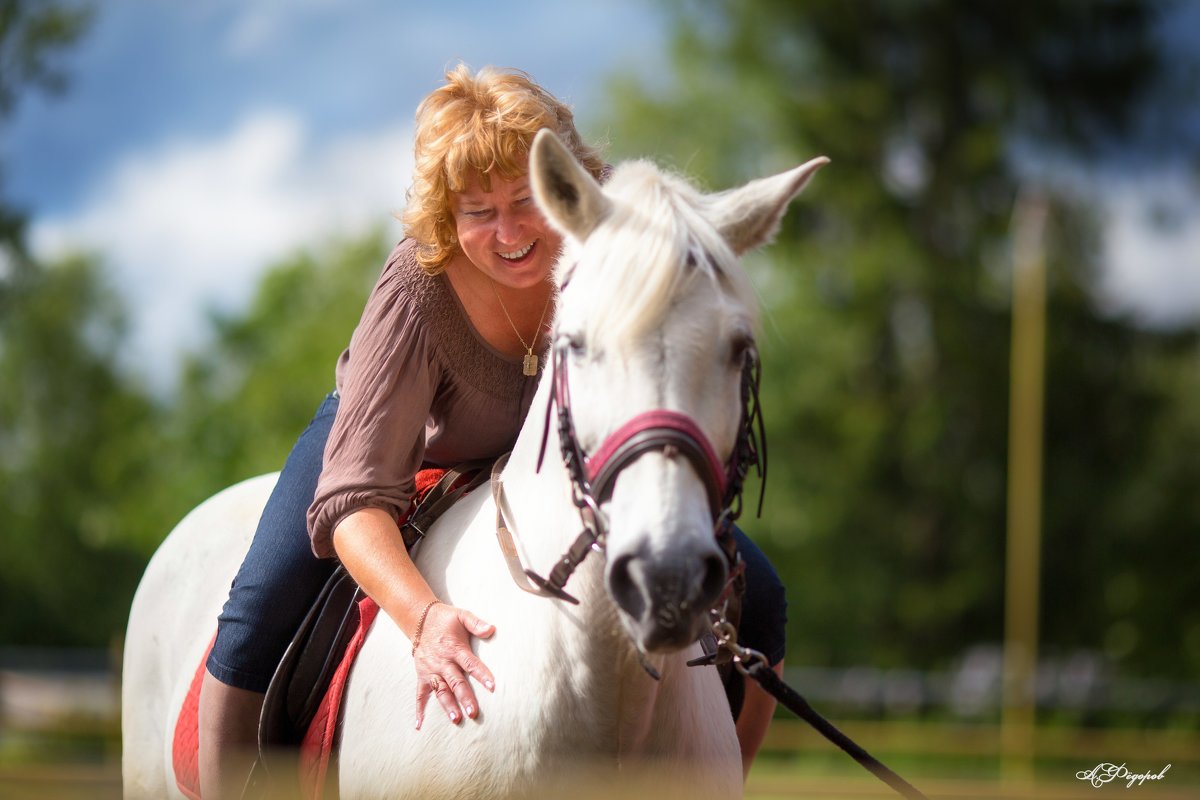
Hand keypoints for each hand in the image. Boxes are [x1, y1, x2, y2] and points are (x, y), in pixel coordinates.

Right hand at [412, 602, 495, 728]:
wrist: (420, 619)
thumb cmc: (446, 620)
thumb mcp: (462, 616)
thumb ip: (476, 623)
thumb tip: (492, 629)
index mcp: (454, 649)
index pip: (470, 663)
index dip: (481, 674)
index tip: (492, 686)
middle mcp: (442, 662)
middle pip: (455, 682)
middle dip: (465, 697)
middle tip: (473, 712)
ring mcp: (430, 670)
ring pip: (440, 690)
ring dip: (448, 705)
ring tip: (456, 719)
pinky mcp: (421, 675)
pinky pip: (419, 694)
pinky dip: (419, 709)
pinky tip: (419, 725)